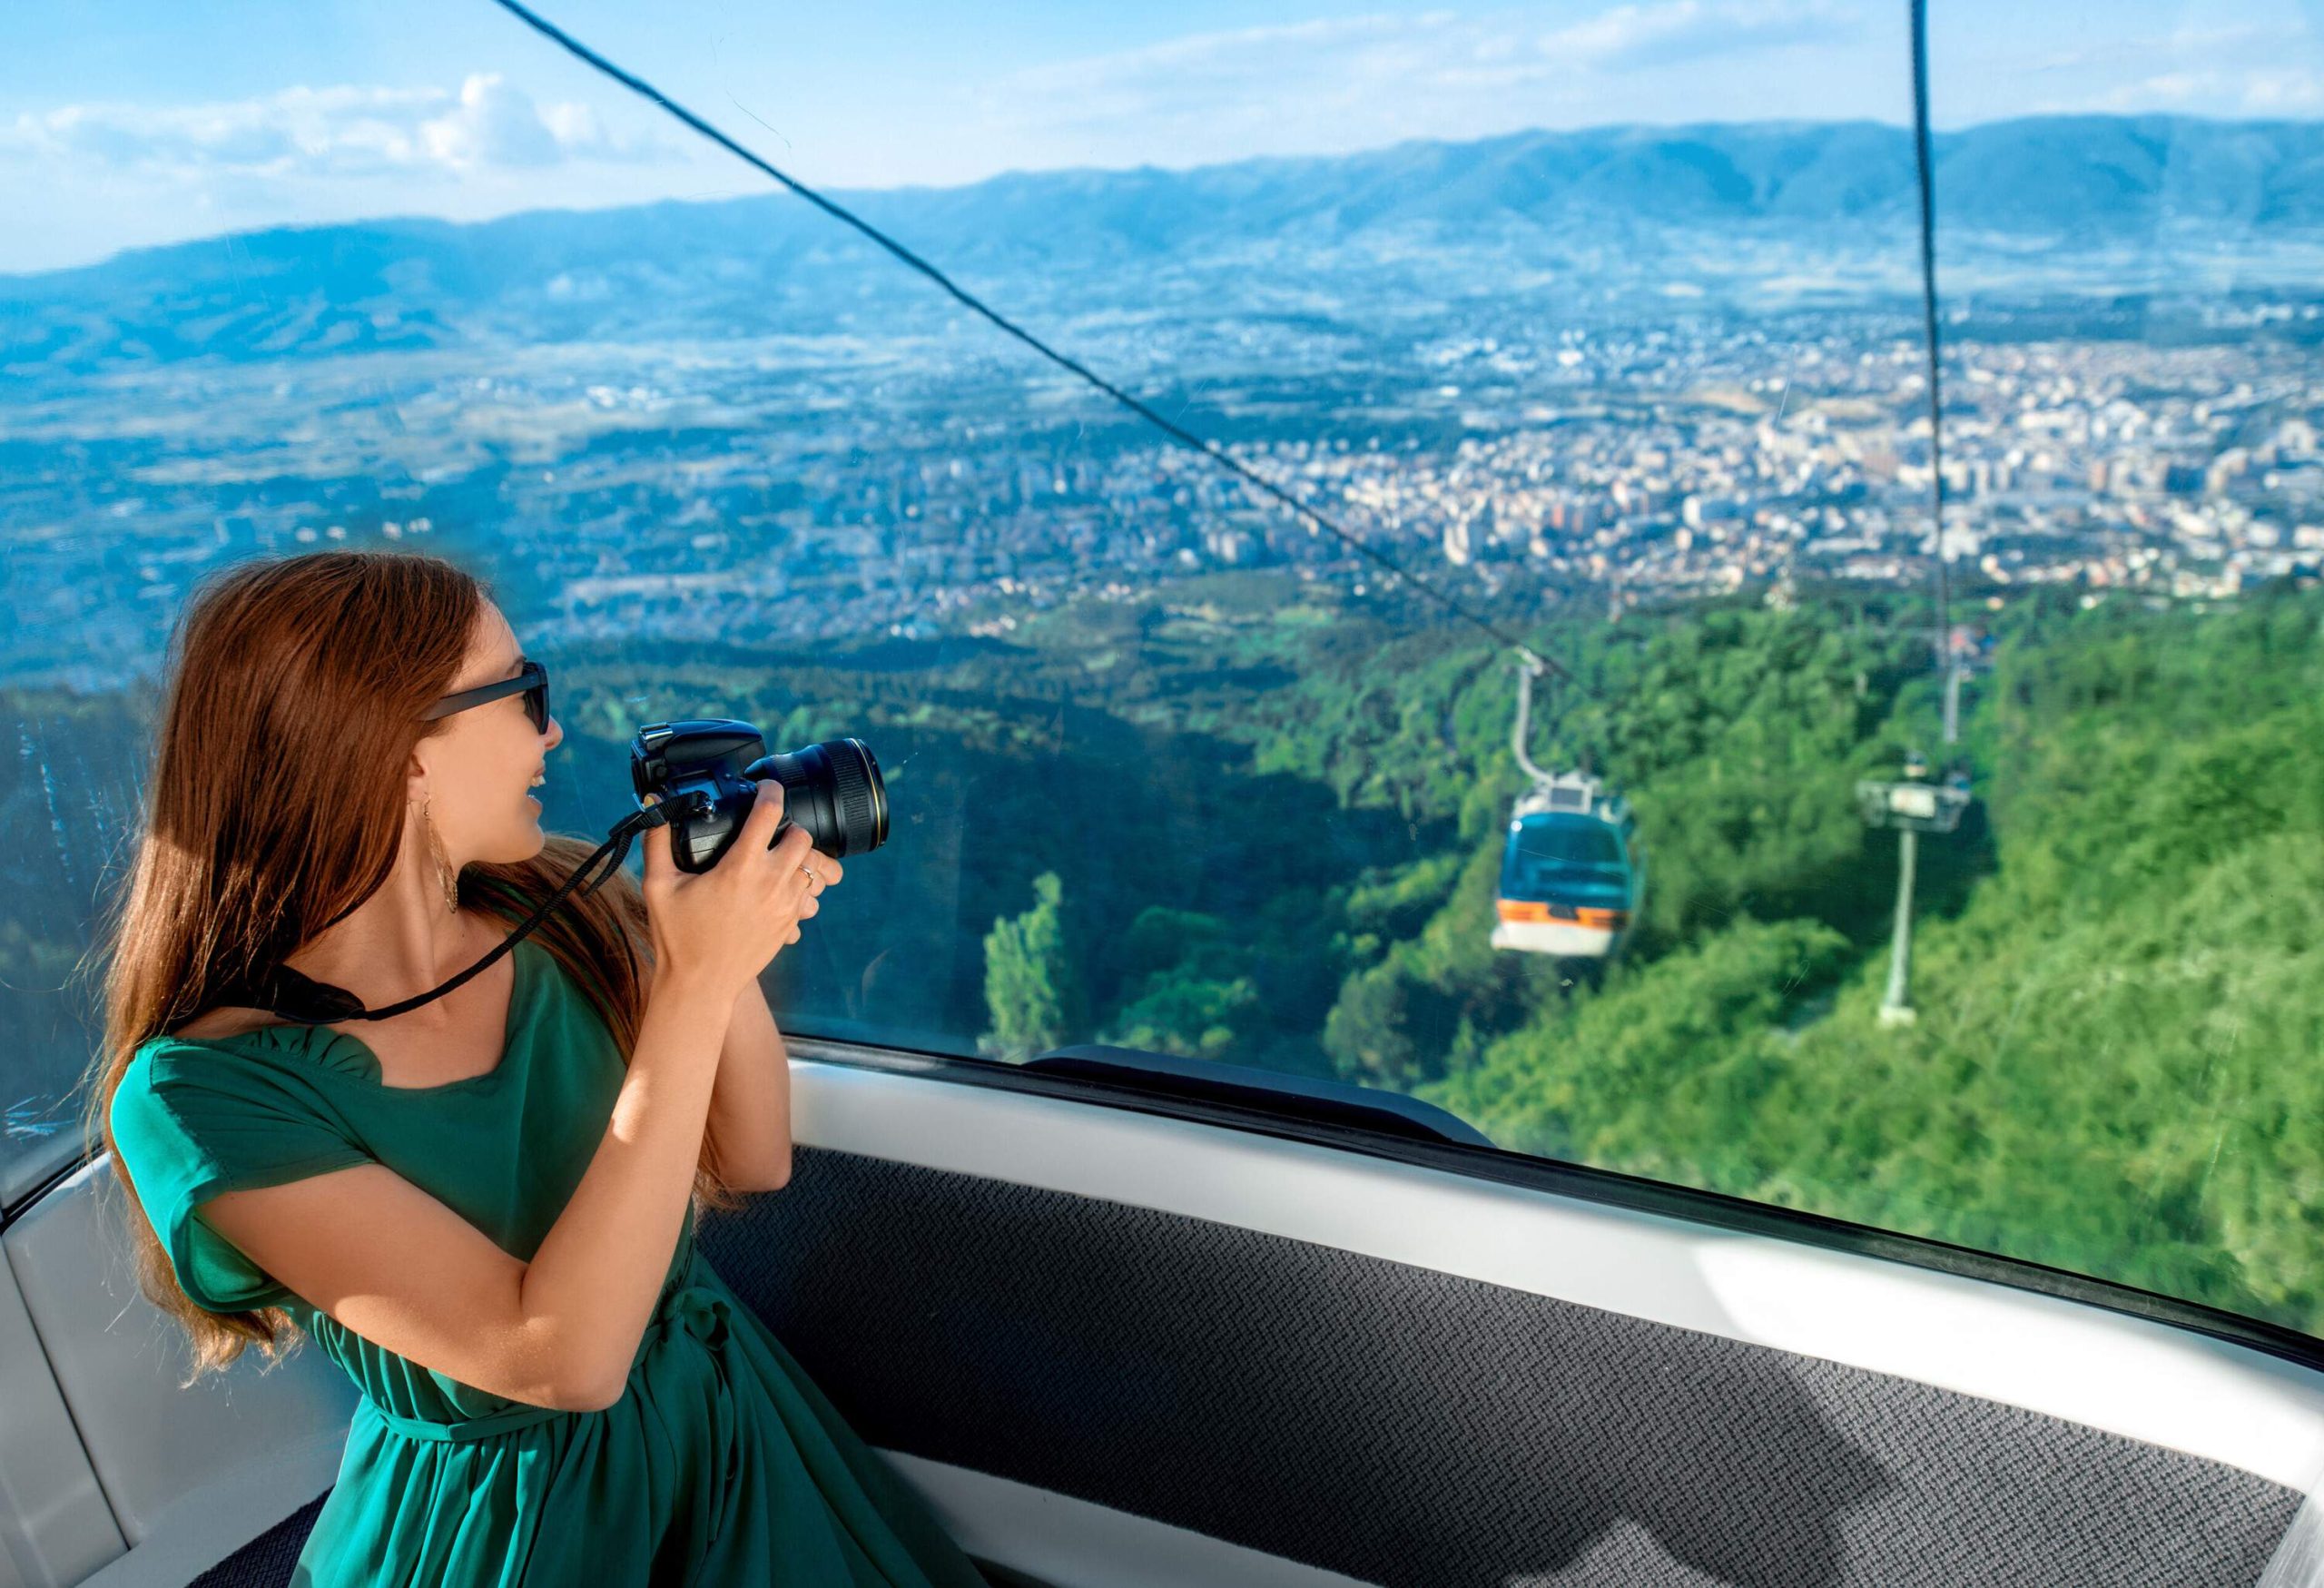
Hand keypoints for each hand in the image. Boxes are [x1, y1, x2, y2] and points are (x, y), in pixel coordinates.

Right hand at [639, 783, 840, 1003]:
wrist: (700, 986)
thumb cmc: (676, 938)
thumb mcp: (658, 887)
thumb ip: (657, 841)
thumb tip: (652, 804)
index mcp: (740, 867)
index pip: (769, 813)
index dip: (770, 791)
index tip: (766, 787)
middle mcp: (770, 883)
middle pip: (803, 837)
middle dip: (788, 827)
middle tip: (770, 830)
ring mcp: (785, 906)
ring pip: (813, 867)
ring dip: (799, 857)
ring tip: (777, 858)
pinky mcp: (791, 925)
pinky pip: (810, 896)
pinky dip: (800, 887)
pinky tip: (779, 888)